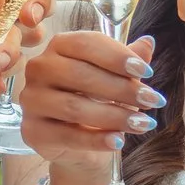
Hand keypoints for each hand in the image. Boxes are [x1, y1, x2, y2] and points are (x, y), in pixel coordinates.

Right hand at [14, 30, 160, 173]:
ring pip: (75, 107)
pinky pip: (68, 135)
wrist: (78, 142)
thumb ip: (128, 62)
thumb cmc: (96, 100)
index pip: (86, 44)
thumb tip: (148, 42)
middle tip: (152, 100)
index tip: (147, 71)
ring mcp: (31, 100)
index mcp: (58, 47)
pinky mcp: (33, 131)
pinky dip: (96, 140)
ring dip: (114, 116)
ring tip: (143, 123)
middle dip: (122, 89)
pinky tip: (119, 141)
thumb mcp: (115, 78)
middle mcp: (39, 69)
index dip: (117, 57)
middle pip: (81, 75)